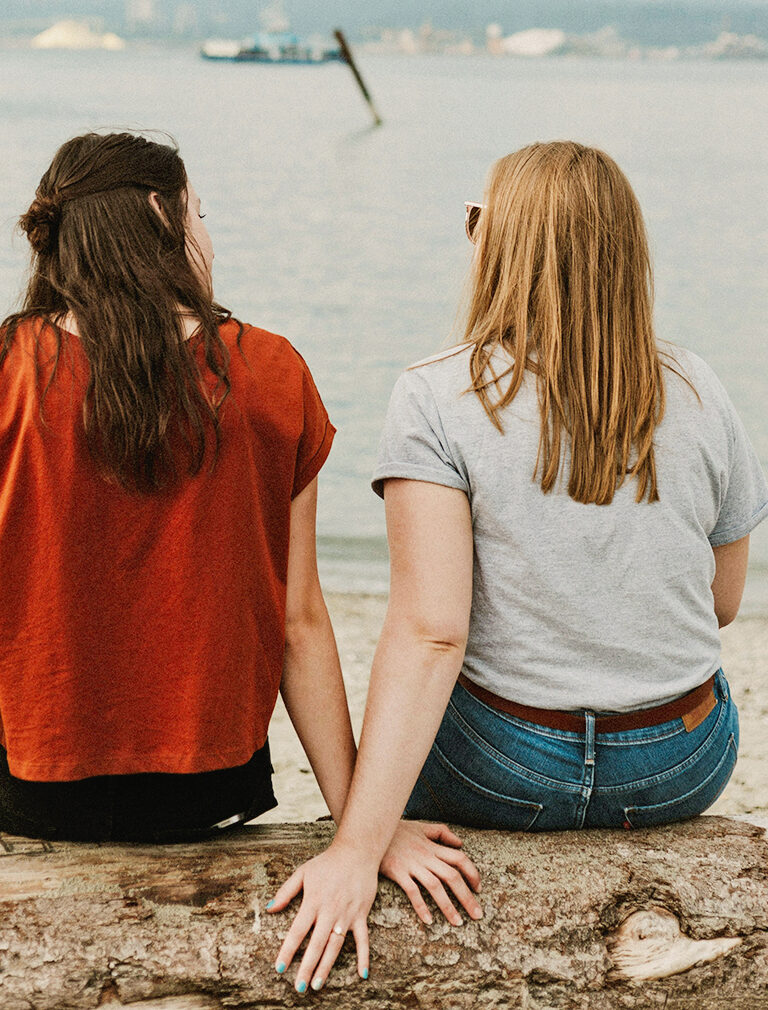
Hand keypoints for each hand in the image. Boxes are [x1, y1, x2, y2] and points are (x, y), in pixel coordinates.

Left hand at [266, 842, 377, 992]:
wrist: (357, 851)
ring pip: (335, 945)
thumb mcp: (303, 872)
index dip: (288, 950)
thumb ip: (286, 891)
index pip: (298, 931)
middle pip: (316, 944)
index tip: (279, 968)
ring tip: (318, 984)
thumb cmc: (327, 862)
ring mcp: (347, 914)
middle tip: (299, 987)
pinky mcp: (361, 914)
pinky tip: (362, 975)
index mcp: (313, 901)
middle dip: (307, 967)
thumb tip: (269, 908)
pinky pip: (363, 940)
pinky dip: (364, 957)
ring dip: (327, 966)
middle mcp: (330, 910)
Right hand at [379, 820, 482, 926]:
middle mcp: (426, 856)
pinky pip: (412, 891)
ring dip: (448, 906)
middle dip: (467, 897)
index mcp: (433, 847)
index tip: (479, 889)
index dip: (472, 874)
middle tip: (478, 915)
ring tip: (458, 922)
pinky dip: (421, 906)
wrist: (371, 831)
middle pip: (452, 876)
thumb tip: (460, 844)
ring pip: (435, 886)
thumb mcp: (421, 826)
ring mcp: (412, 864)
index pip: (460, 859)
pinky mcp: (397, 872)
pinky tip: (429, 920)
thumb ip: (442, 832)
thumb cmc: (397, 831)